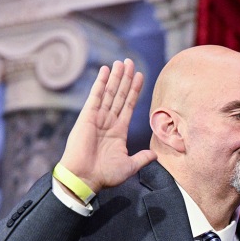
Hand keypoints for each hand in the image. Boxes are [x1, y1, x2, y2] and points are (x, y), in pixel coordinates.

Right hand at [58, 59, 155, 192]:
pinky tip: (106, 70)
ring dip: (116, 77)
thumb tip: (155, 154)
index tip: (140, 77)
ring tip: (122, 62)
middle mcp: (109, 121)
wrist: (84, 178)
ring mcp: (98, 117)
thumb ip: (142, 158)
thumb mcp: (129, 166)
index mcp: (119, 131)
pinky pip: (96, 96)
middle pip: (120, 95)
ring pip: (110, 93)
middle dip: (126, 79)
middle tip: (130, 62)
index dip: (135, 91)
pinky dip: (101, 83)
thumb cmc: (104, 175)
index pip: (129, 106)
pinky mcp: (88, 116)